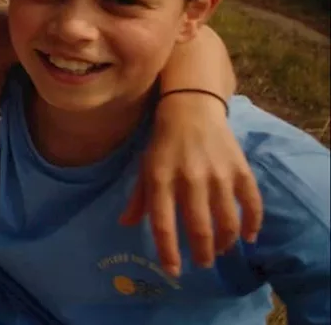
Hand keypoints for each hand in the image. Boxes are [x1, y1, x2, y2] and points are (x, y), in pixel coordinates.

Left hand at [121, 93, 262, 276]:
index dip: (168, 251)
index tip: (174, 271)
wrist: (191, 109)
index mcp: (161, 179)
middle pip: (199, 227)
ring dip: (225, 242)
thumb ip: (139, 198)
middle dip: (202, 253)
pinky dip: (253, 224)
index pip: (163, 224)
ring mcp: (218, 174)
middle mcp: (190, 178)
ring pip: (227, 220)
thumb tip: (126, 224)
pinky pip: (252, 203)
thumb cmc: (163, 144)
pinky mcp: (240, 169)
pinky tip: (248, 237)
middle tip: (202, 263)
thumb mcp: (145, 168)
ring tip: (220, 250)